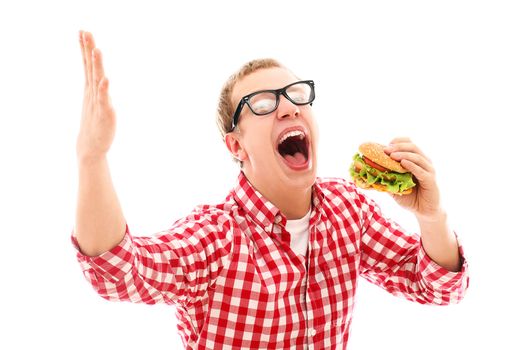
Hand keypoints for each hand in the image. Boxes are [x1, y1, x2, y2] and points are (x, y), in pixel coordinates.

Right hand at [76, 30, 115, 162]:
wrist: (91, 146)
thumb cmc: (95, 123)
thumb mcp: (96, 101)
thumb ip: (98, 87)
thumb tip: (100, 75)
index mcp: (91, 88)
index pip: (87, 64)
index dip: (85, 48)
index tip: (82, 31)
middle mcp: (93, 92)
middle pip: (90, 67)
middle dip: (88, 49)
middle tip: (85, 32)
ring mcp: (98, 101)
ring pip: (97, 80)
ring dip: (97, 65)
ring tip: (97, 50)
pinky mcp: (105, 112)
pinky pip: (104, 99)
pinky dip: (105, 89)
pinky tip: (106, 79)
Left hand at [384, 137, 442, 219]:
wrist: (424, 211)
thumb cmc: (410, 197)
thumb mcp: (395, 186)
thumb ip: (386, 178)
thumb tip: (369, 173)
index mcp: (416, 160)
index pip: (410, 143)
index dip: (399, 141)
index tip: (386, 144)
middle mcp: (424, 162)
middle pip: (413, 147)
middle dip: (399, 147)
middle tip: (386, 150)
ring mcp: (428, 170)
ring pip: (417, 157)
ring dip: (403, 154)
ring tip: (392, 155)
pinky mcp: (431, 180)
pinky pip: (421, 170)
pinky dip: (411, 165)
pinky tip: (403, 163)